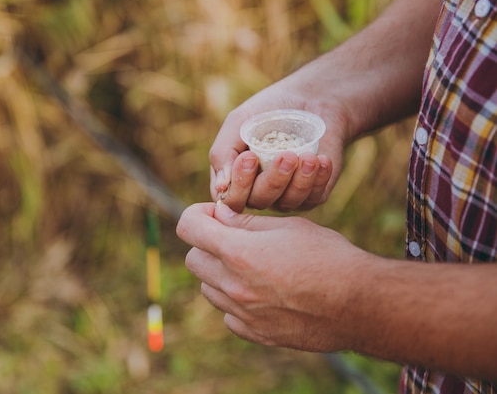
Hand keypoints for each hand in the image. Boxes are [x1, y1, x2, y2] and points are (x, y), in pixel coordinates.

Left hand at [176, 202, 368, 351]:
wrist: (360, 304)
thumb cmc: (329, 257)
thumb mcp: (288, 227)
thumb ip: (247, 223)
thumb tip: (219, 214)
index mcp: (239, 252)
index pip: (188, 227)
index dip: (197, 214)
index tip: (214, 214)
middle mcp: (234, 285)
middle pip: (193, 259)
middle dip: (207, 244)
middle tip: (233, 238)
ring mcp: (243, 314)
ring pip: (208, 289)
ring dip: (220, 273)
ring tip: (251, 266)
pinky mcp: (255, 333)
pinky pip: (229, 314)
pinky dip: (236, 301)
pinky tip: (262, 292)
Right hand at [210, 76, 349, 212]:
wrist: (308, 98)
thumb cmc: (267, 110)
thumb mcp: (238, 122)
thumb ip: (223, 152)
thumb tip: (221, 187)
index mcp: (236, 178)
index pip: (231, 199)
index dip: (239, 185)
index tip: (249, 156)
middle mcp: (258, 191)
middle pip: (260, 201)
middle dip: (273, 180)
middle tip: (287, 155)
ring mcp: (285, 195)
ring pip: (287, 202)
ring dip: (299, 181)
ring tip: (308, 157)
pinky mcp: (312, 194)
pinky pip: (312, 198)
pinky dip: (318, 180)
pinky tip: (321, 160)